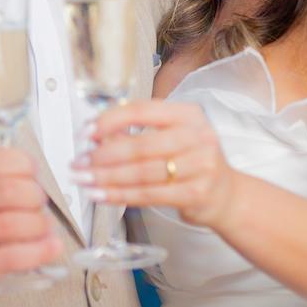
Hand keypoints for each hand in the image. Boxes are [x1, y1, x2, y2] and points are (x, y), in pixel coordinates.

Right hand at [0, 147, 63, 306]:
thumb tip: (34, 180)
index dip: (22, 164)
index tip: (34, 174)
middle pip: (6, 191)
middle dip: (35, 197)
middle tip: (41, 206)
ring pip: (11, 224)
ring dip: (39, 226)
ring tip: (45, 230)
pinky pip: (9, 257)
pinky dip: (38, 252)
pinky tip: (50, 248)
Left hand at [71, 100, 236, 229]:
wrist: (227, 195)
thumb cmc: (192, 161)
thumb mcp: (172, 136)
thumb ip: (138, 133)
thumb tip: (96, 137)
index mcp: (187, 114)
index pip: (142, 110)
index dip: (110, 120)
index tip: (87, 131)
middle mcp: (197, 136)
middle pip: (140, 145)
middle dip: (103, 155)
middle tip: (79, 161)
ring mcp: (200, 165)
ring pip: (142, 173)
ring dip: (107, 178)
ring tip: (85, 179)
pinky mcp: (197, 193)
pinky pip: (149, 195)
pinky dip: (121, 196)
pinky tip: (103, 195)